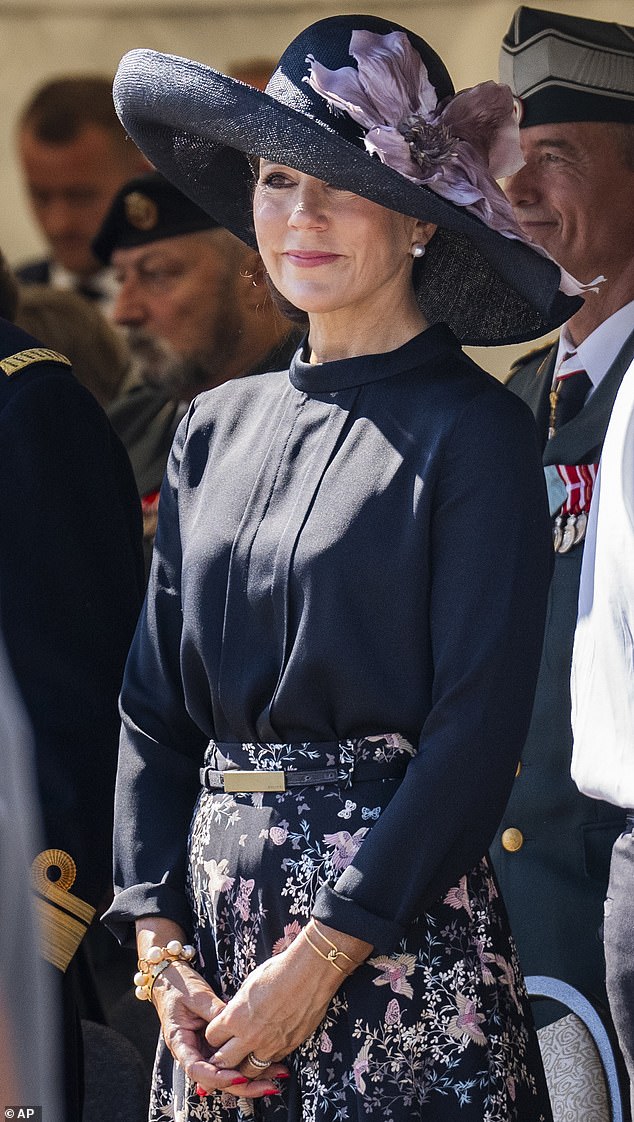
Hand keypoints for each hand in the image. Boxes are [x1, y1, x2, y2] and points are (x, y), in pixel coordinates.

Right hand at [151, 960, 286, 1096]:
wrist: (170, 979)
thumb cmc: (179, 986)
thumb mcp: (196, 996)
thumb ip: (214, 1011)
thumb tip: (234, 1020)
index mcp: (180, 1043)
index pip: (197, 1070)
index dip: (218, 1077)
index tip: (239, 1077)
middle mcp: (193, 1052)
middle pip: (216, 1080)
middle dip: (242, 1086)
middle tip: (268, 1085)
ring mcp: (205, 1049)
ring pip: (226, 1072)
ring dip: (250, 1076)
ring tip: (276, 1074)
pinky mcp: (214, 1044)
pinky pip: (230, 1058)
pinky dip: (247, 1060)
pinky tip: (269, 1061)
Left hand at [204, 922, 369, 1073]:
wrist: (310, 972)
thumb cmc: (278, 971)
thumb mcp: (248, 986)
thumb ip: (237, 1009)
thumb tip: (232, 1017)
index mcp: (235, 1017)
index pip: (211, 1038)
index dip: (214, 1034)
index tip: (219, 1030)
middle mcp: (250, 1036)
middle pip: (225, 1062)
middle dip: (223, 1056)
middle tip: (227, 1050)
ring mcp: (270, 1045)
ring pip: (248, 1070)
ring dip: (244, 1064)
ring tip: (246, 1054)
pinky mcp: (288, 1047)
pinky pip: (271, 1062)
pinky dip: (267, 1058)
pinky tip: (268, 1045)